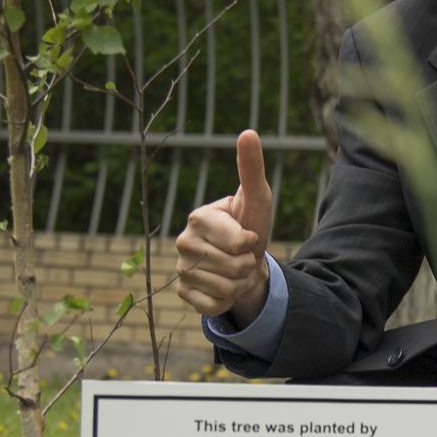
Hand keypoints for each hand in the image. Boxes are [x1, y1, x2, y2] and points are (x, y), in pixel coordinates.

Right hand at [175, 130, 272, 324]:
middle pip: (234, 267)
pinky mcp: (184, 294)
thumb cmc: (250, 224)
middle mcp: (182, 242)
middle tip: (243, 255)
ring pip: (226, 288)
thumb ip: (251, 167)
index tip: (247, 235)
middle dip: (248, 264)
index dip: (252, 243)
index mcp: (198, 217)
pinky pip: (214, 305)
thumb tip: (248, 132)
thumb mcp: (257, 198)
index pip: (239, 242)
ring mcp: (180, 269)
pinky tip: (224, 286)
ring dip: (241, 283)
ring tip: (236, 270)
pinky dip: (227, 300)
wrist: (244, 260)